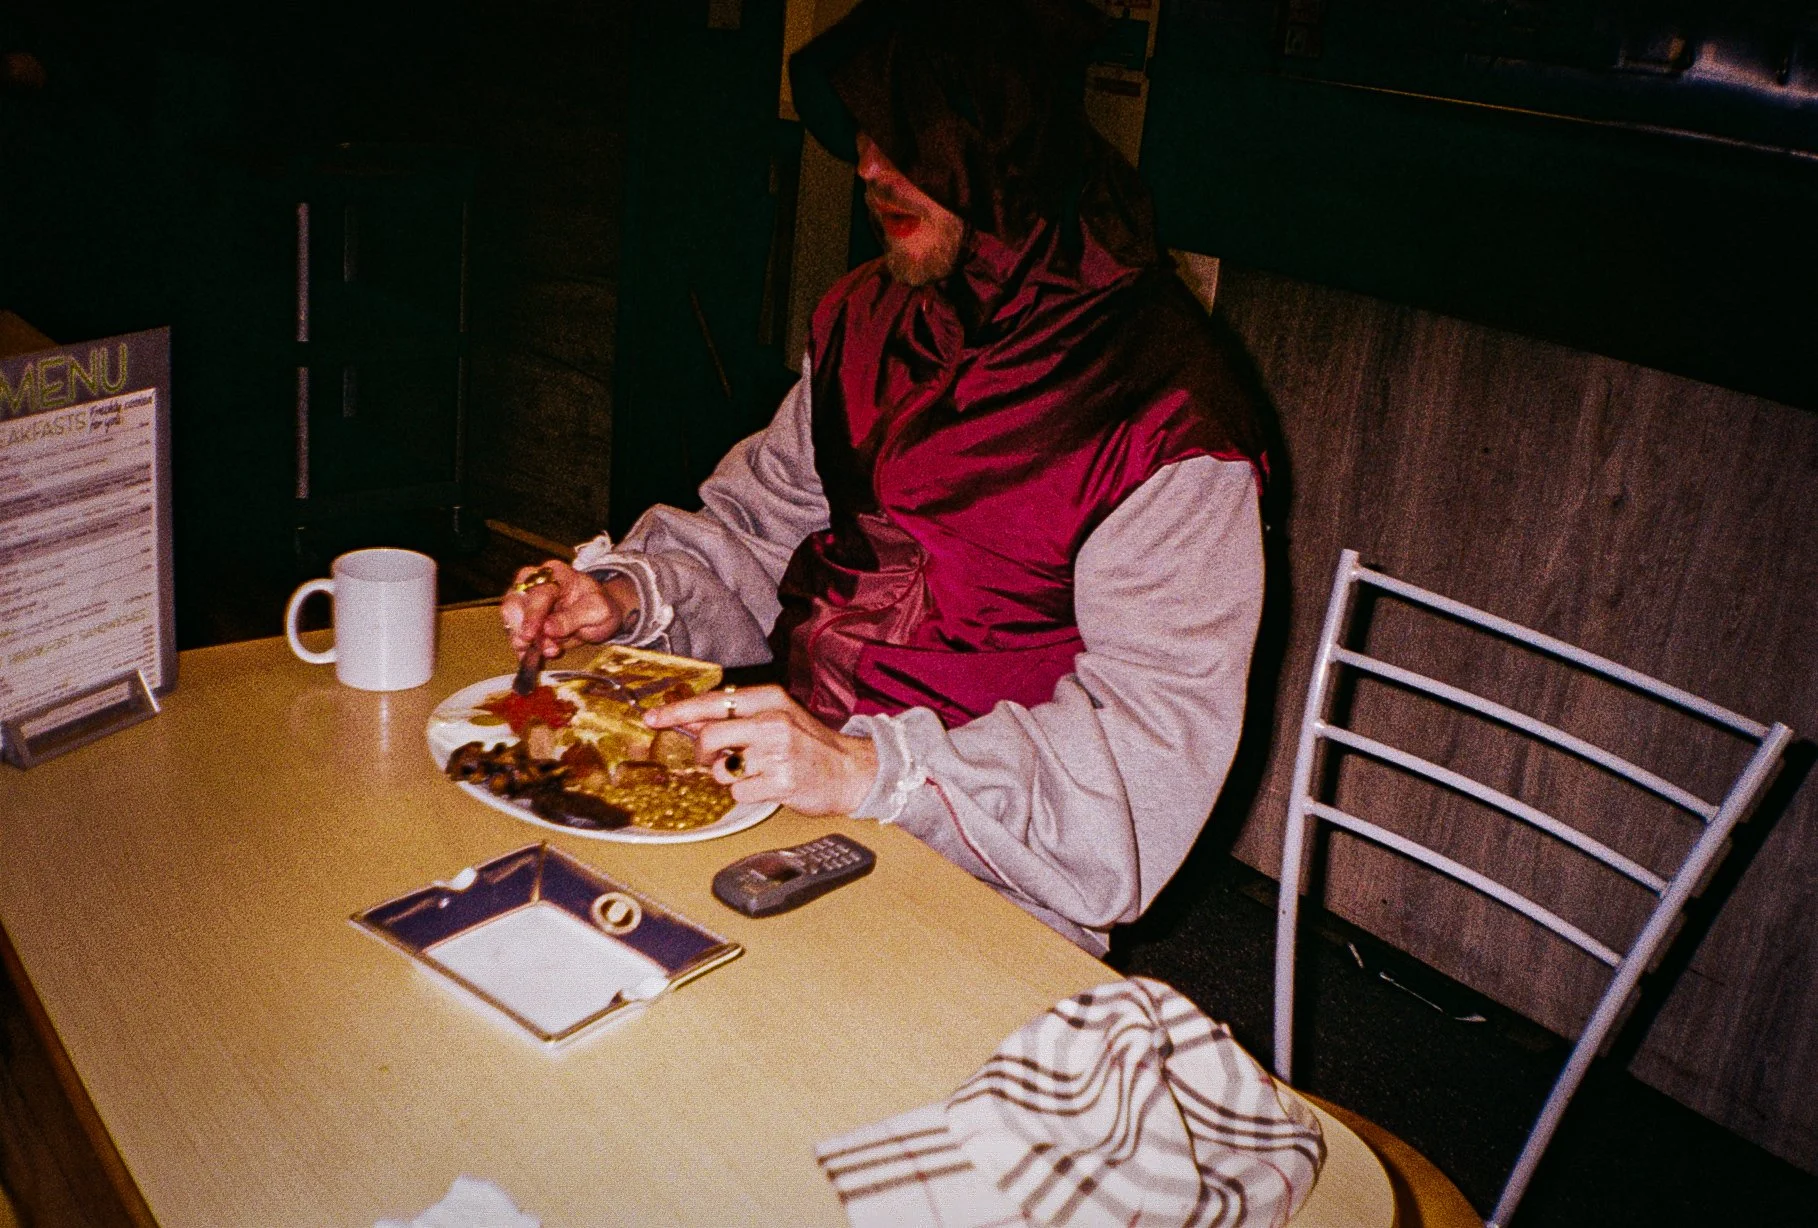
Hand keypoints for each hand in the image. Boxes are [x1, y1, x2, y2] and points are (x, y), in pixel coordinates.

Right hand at [500, 560, 636, 660]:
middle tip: (535, 647)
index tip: (530, 635)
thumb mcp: (598, 611)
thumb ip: (573, 618)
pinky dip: (519, 645)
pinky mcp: (522, 615)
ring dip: (519, 637)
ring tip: (539, 651)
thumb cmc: (599, 607)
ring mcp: (525, 597)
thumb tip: (548, 629)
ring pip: (509, 616)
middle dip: (522, 627)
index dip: (533, 614)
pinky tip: (529, 656)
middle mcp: (535, 581)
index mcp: (557, 573)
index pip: (539, 592)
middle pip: (514, 600)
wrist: (600, 615)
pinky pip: (512, 630)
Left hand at [644, 685, 878, 816]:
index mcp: (769, 699)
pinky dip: (746, 793)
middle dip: (703, 755)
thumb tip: (690, 718)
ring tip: (755, 772)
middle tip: (713, 760)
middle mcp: (773, 721)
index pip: (712, 702)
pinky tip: (767, 786)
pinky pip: (740, 792)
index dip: (678, 712)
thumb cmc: (808, 744)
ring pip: (723, 769)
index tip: (653, 719)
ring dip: (730, 776)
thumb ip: (734, 716)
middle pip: (710, 737)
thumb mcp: (775, 717)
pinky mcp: (781, 782)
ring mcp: (778, 752)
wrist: (850, 770)